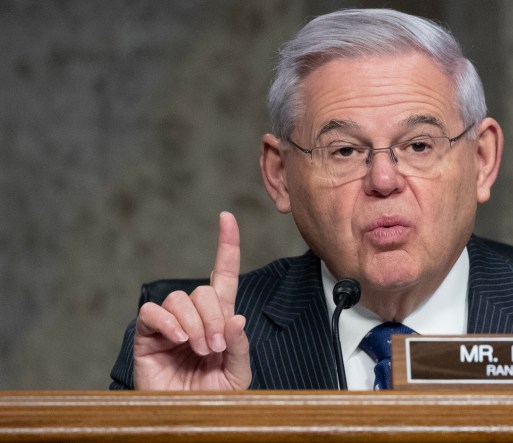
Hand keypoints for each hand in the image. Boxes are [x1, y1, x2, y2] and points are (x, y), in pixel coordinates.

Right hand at [133, 212, 250, 389]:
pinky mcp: (147, 336)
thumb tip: (236, 317)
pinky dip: (166, 322)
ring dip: (194, 323)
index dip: (226, 246)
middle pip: (203, 291)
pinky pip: (151, 312)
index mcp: (219, 320)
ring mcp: (169, 325)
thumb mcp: (237, 374)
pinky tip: (178, 339)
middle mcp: (194, 317)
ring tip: (199, 349)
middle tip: (215, 347)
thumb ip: (239, 346)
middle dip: (213, 316)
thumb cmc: (214, 399)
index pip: (223, 275)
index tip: (227, 218)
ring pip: (179, 299)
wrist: (189, 420)